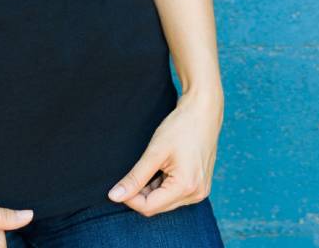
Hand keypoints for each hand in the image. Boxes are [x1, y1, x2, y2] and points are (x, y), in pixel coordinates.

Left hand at [109, 87, 222, 214]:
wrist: (204, 111)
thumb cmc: (181, 127)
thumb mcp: (155, 152)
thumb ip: (135, 178)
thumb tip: (114, 197)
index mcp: (186, 186)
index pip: (149, 207)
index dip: (130, 198)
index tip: (118, 185)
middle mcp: (196, 193)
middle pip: (157, 206)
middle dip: (141, 194)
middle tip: (134, 173)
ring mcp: (200, 190)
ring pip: (165, 201)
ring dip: (152, 190)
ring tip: (152, 165)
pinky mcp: (200, 185)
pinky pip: (175, 194)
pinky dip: (163, 186)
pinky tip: (162, 168)